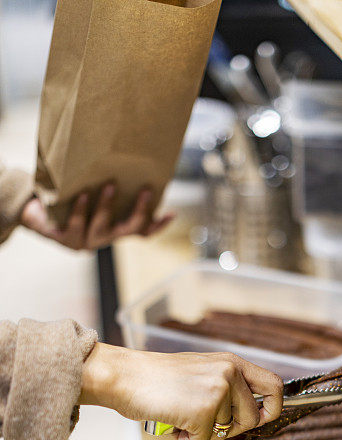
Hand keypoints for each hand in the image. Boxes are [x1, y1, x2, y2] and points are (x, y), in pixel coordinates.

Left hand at [21, 184, 173, 250]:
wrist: (35, 212)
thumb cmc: (68, 200)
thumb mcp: (92, 193)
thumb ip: (111, 188)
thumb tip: (126, 163)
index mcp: (113, 229)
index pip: (142, 232)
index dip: (158, 226)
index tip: (172, 212)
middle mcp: (103, 238)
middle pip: (128, 230)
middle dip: (138, 211)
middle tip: (144, 190)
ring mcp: (86, 242)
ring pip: (102, 228)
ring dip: (107, 207)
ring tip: (110, 185)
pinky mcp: (66, 240)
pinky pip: (77, 226)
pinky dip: (81, 211)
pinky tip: (83, 195)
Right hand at [80, 345, 283, 439]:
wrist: (126, 377)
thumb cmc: (158, 378)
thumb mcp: (203, 371)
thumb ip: (227, 386)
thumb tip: (250, 414)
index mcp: (232, 363)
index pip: (273, 385)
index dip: (273, 407)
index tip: (264, 418)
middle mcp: (229, 373)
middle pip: (252, 418)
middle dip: (231, 429)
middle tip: (204, 422)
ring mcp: (217, 391)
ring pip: (226, 432)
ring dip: (203, 432)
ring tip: (180, 414)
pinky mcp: (202, 411)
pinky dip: (186, 439)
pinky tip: (172, 421)